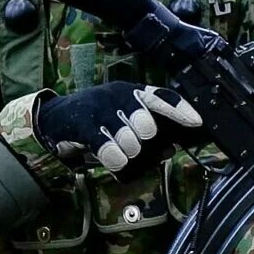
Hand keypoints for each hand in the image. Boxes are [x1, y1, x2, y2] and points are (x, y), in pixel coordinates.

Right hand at [35, 82, 204, 173]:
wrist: (55, 117)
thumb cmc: (97, 120)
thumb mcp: (123, 120)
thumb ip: (149, 133)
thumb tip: (172, 148)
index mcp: (133, 92)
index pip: (162, 98)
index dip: (180, 110)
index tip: (197, 123)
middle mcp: (119, 95)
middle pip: (147, 125)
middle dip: (143, 142)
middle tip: (131, 144)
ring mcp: (101, 108)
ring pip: (130, 142)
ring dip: (126, 153)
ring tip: (117, 150)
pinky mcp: (85, 124)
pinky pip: (109, 150)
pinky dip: (114, 160)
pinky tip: (112, 159)